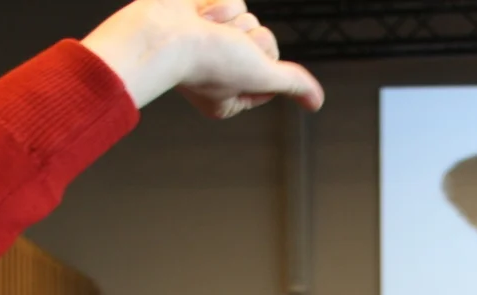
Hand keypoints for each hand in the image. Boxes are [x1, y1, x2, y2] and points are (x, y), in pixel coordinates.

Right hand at [83, 0, 323, 117]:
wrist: (161, 31)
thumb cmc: (207, 59)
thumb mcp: (261, 75)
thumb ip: (291, 84)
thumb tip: (315, 102)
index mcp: (230, 96)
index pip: (272, 72)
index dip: (262, 62)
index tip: (239, 67)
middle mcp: (220, 69)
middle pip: (263, 41)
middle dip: (246, 38)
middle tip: (220, 46)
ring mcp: (210, 40)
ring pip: (249, 19)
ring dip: (231, 21)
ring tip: (205, 30)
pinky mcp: (203, 14)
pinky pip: (235, 1)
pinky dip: (219, 4)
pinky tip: (198, 15)